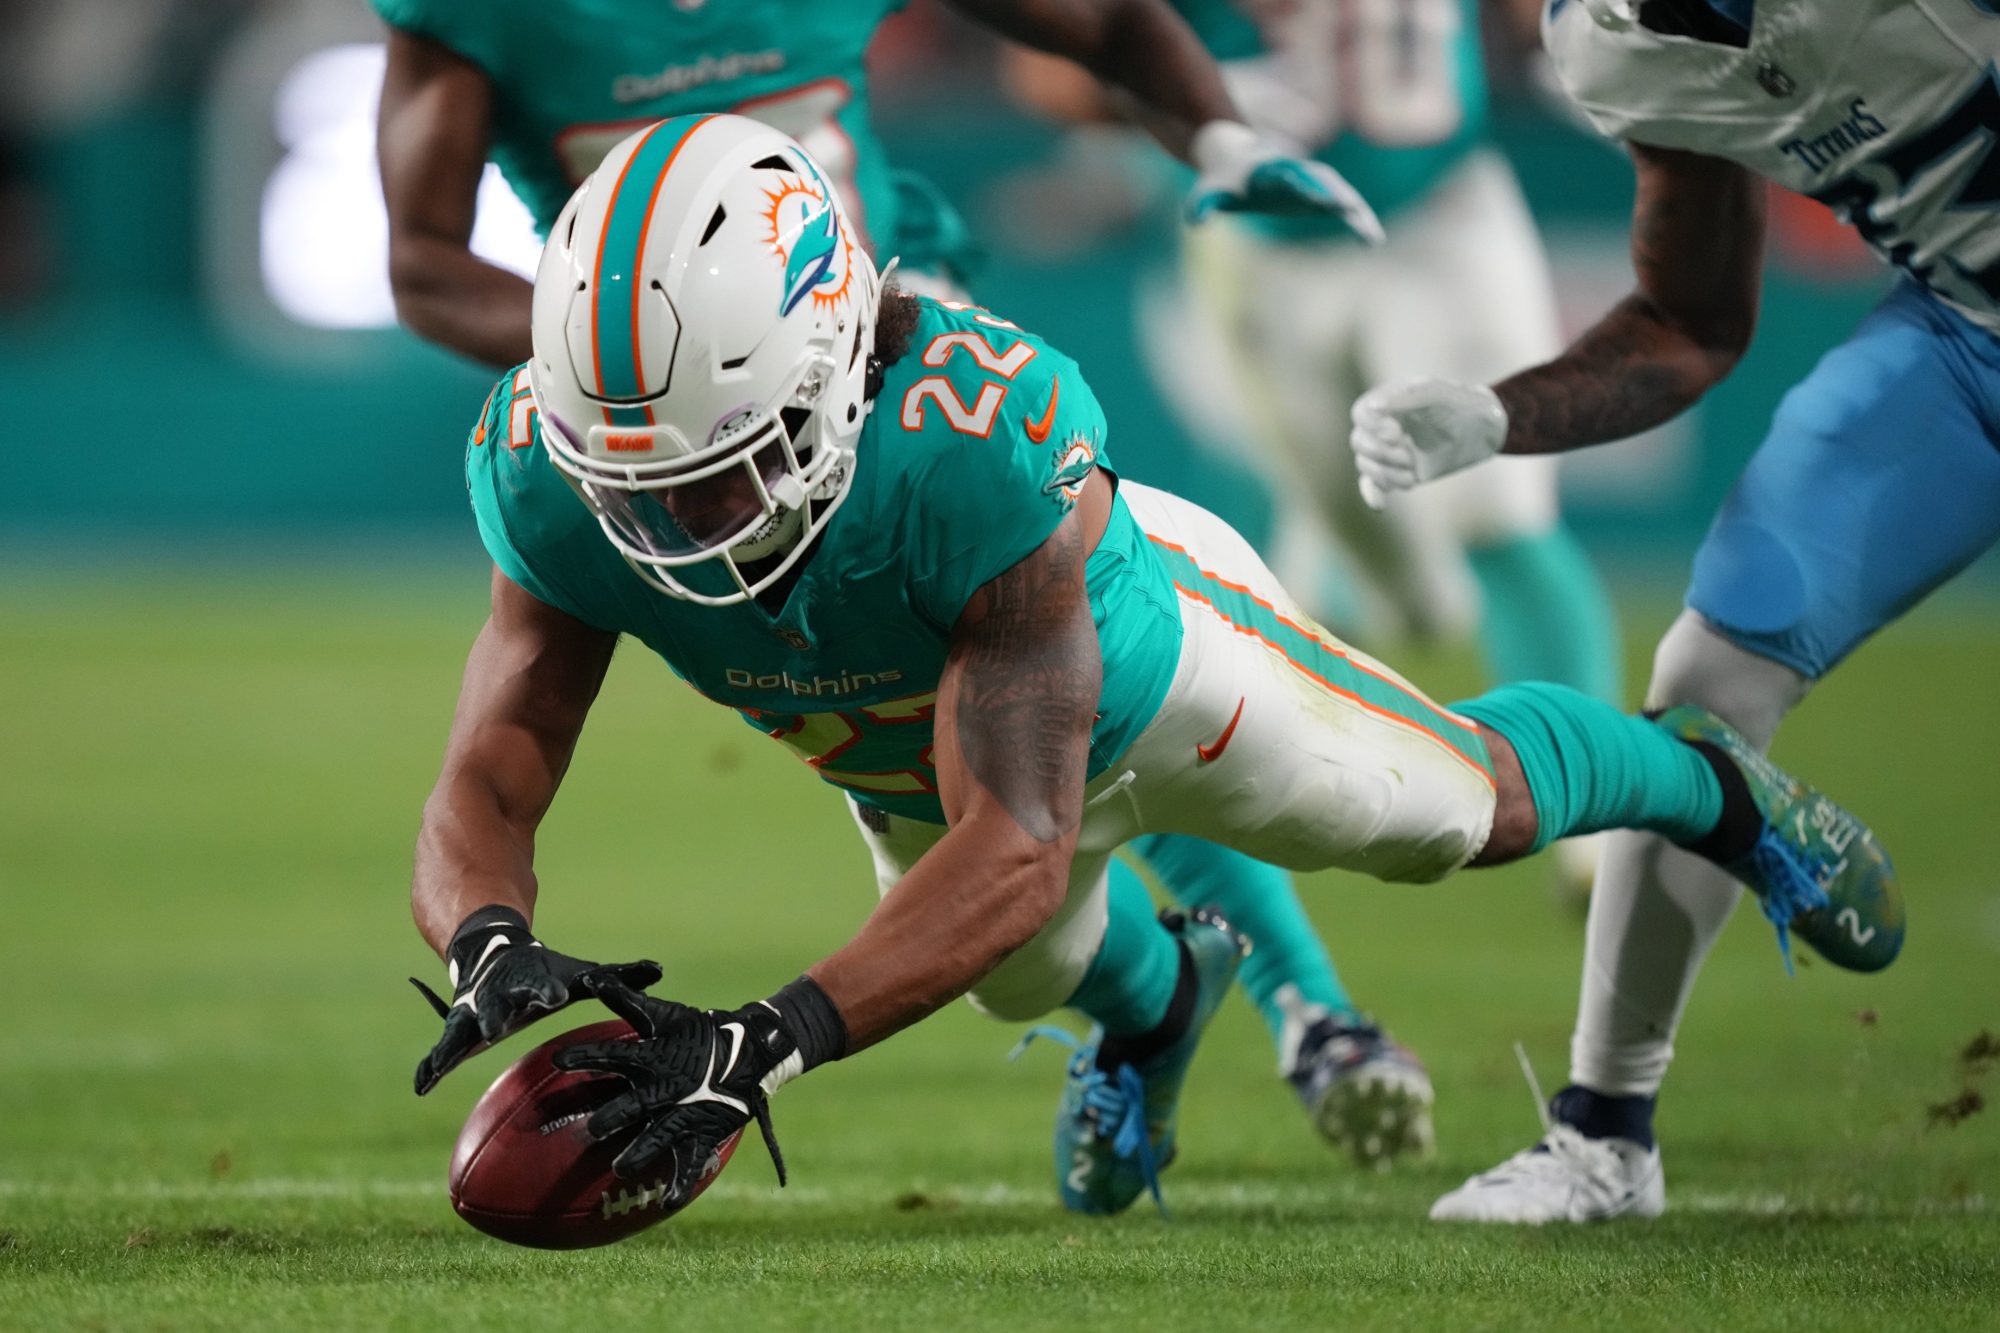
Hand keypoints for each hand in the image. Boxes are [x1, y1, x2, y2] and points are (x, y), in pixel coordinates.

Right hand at [409, 906, 660, 1094]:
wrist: (492, 952)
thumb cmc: (545, 973)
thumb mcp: (578, 975)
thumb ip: (617, 976)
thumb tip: (660, 971)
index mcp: (532, 980)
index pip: (541, 984)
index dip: (546, 990)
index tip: (553, 996)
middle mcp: (499, 993)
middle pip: (498, 1003)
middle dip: (498, 1013)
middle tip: (496, 1026)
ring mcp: (474, 1010)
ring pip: (463, 1027)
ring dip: (456, 1044)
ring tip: (442, 1067)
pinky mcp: (457, 1028)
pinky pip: (440, 1050)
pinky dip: (429, 1067)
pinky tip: (420, 1088)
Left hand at [553, 979, 797, 1189]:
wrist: (749, 1052)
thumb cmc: (698, 1032)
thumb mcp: (662, 1014)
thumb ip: (624, 998)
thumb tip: (590, 977)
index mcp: (653, 1057)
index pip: (613, 1055)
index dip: (586, 1057)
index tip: (558, 1061)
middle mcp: (666, 1086)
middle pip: (635, 1103)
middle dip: (613, 1116)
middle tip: (591, 1129)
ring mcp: (685, 1112)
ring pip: (660, 1136)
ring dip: (641, 1152)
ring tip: (621, 1167)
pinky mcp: (702, 1133)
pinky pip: (690, 1162)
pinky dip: (681, 1184)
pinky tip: (668, 1204)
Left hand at [1185, 121, 1383, 242]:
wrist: (1232, 156)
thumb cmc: (1219, 178)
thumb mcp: (1207, 190)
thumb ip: (1203, 204)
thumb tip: (1196, 221)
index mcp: (1272, 171)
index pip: (1292, 178)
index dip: (1306, 186)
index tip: (1321, 199)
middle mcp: (1298, 172)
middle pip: (1324, 184)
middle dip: (1340, 199)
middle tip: (1358, 217)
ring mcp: (1312, 180)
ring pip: (1340, 194)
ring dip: (1356, 213)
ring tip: (1373, 239)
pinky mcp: (1318, 192)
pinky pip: (1342, 204)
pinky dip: (1357, 218)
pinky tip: (1372, 240)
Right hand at [1349, 378, 1509, 508]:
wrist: (1483, 428)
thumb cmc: (1462, 404)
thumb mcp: (1438, 394)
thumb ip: (1407, 396)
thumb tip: (1374, 407)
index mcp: (1389, 399)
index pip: (1361, 413)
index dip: (1372, 426)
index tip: (1396, 434)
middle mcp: (1383, 424)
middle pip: (1360, 442)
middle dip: (1382, 454)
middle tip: (1409, 457)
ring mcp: (1389, 448)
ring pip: (1366, 465)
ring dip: (1385, 474)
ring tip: (1413, 476)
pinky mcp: (1397, 470)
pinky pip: (1373, 483)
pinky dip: (1373, 494)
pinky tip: (1380, 505)